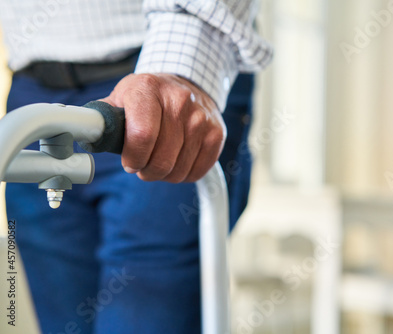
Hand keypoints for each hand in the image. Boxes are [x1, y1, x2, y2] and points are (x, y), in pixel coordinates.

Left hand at [101, 73, 225, 182]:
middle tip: (143, 164)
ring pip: (179, 170)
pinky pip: (197, 171)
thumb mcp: (120, 99)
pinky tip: (177, 160)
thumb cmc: (146, 99)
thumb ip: (101, 119)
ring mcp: (201, 117)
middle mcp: (179, 100)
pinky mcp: (217, 133)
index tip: (129, 162)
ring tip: (160, 159)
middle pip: (161, 159)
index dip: (133, 159)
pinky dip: (184, 174)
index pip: (142, 136)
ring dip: (165, 174)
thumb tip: (81, 137)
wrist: (185, 86)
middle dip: (147, 170)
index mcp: (148, 89)